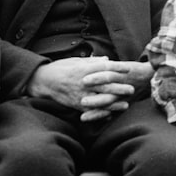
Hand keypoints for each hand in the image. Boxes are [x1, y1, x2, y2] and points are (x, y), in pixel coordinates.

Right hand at [27, 57, 152, 120]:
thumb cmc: (60, 68)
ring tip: (126, 104)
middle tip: (132, 88)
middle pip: (106, 84)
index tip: (128, 68)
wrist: (43, 81)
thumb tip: (107, 60)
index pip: (105, 67)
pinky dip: (102, 113)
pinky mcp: (77, 104)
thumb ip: (92, 62)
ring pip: (101, 99)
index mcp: (84, 68)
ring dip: (115, 103)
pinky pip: (92, 110)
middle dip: (120, 87)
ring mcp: (81, 94)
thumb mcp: (76, 61)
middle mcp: (84, 81)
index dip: (118, 67)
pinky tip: (111, 114)